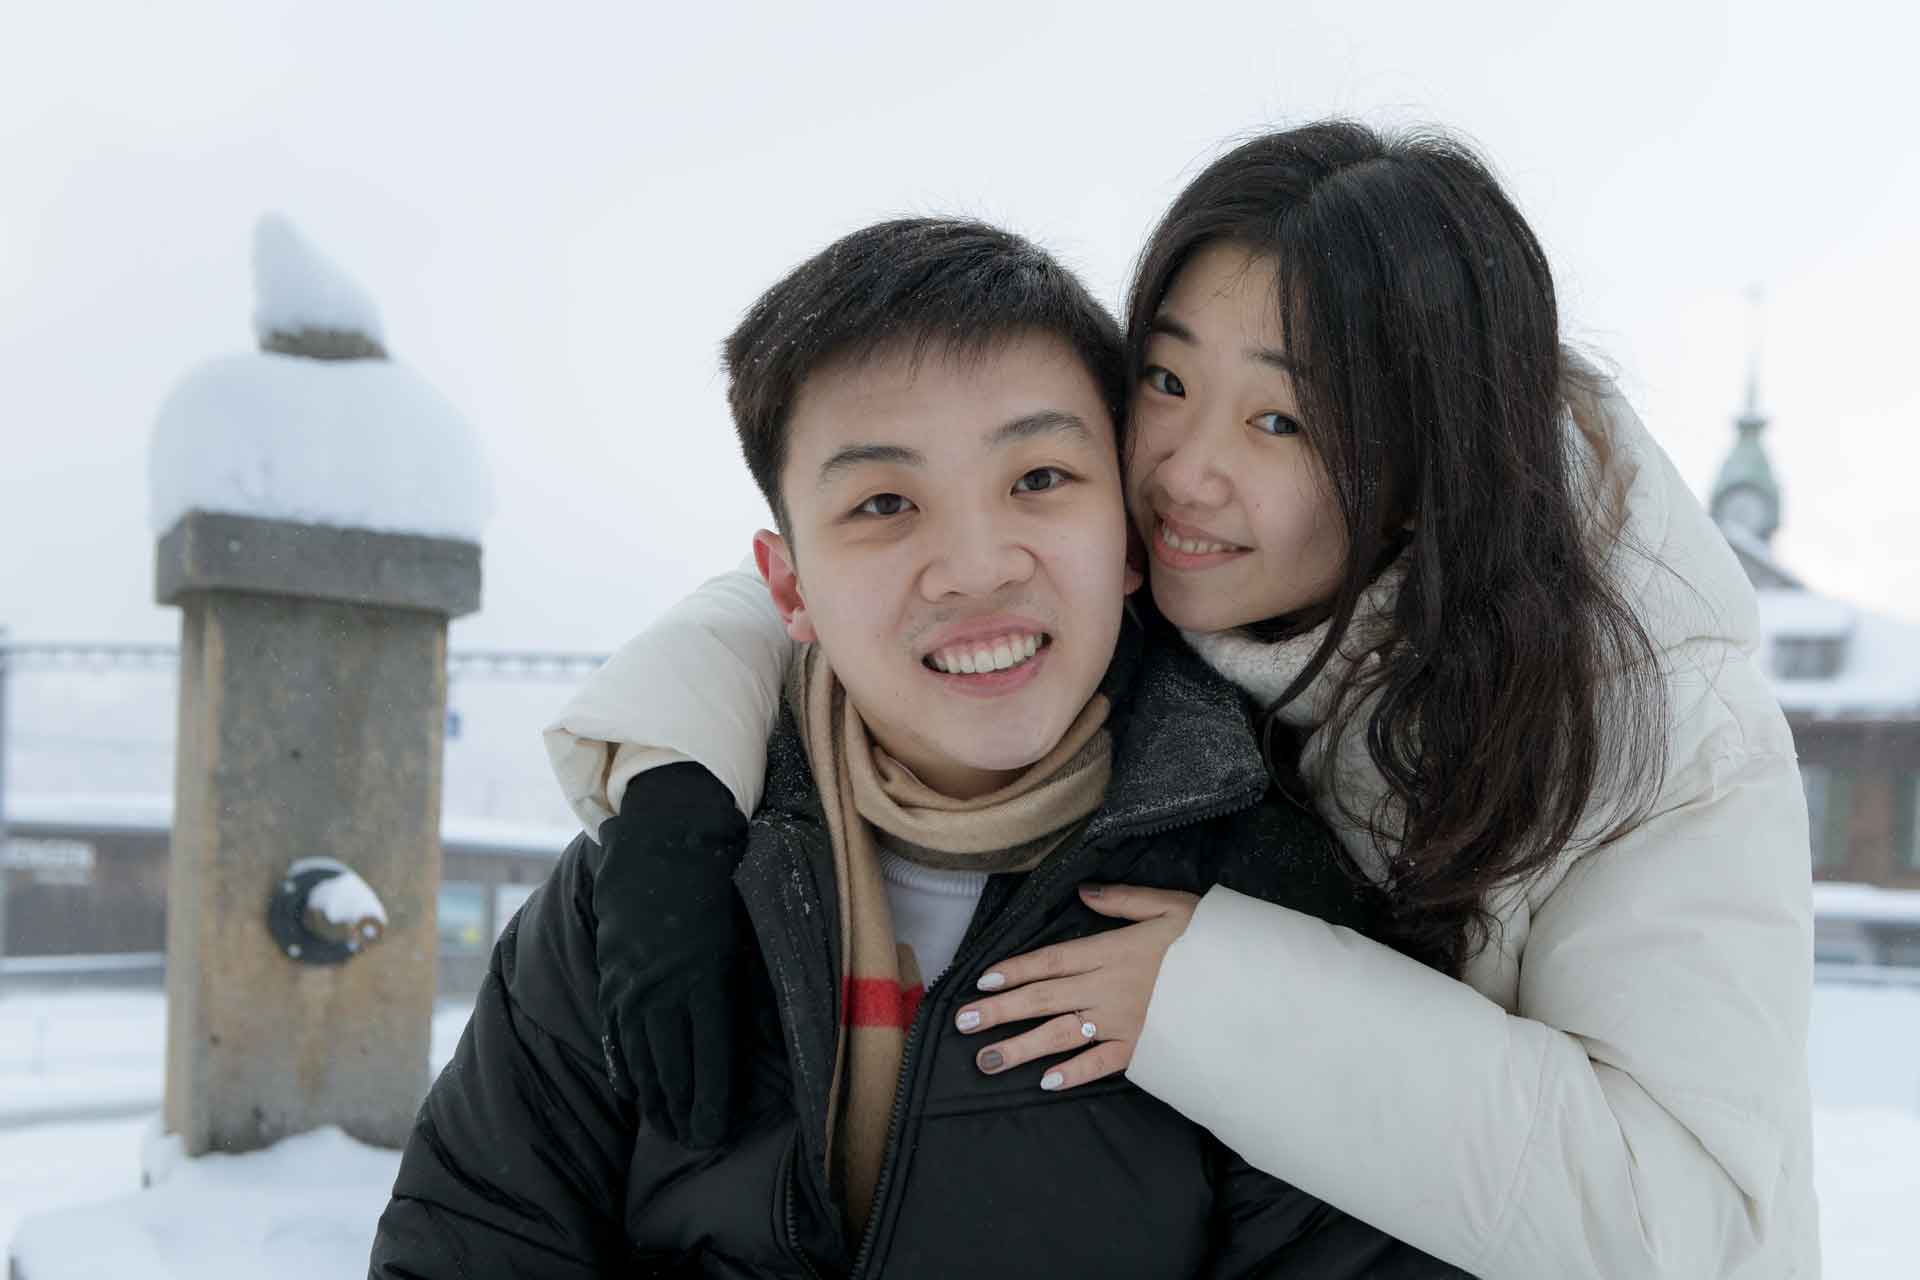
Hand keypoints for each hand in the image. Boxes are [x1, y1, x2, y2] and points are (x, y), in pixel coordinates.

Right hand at [594, 765, 744, 1147]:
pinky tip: (632, 1090)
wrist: (665, 836)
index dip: (712, 1103)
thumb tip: (765, 1035)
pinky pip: (615, 1033)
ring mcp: (632, 984)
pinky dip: (625, 1065)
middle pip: (672, 1069)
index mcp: (704, 981)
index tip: (717, 1132)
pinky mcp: (613, 973)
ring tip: (665, 1125)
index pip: (708, 1061)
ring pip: (641, 1057)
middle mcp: (663, 990)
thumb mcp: (746, 932)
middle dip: (683, 1111)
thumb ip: (750, 985)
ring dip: (654, 1097)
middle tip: (693, 1141)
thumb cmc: (721, 881)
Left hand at [954, 884, 1198, 1090]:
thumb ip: (1125, 900)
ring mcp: (1125, 1022)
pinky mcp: (1145, 1049)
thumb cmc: (1211, 941)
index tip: (981, 982)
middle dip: (1000, 1011)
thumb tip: (1085, 892)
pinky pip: (1103, 1063)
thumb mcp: (1172, 906)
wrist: (1248, 985)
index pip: (1051, 961)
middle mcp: (1109, 988)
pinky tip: (1047, 1082)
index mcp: (1112, 951)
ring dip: (1022, 1047)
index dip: (1014, 970)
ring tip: (987, 1060)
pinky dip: (1075, 1073)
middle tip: (962, 1023)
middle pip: (1044, 999)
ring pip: (1063, 1035)